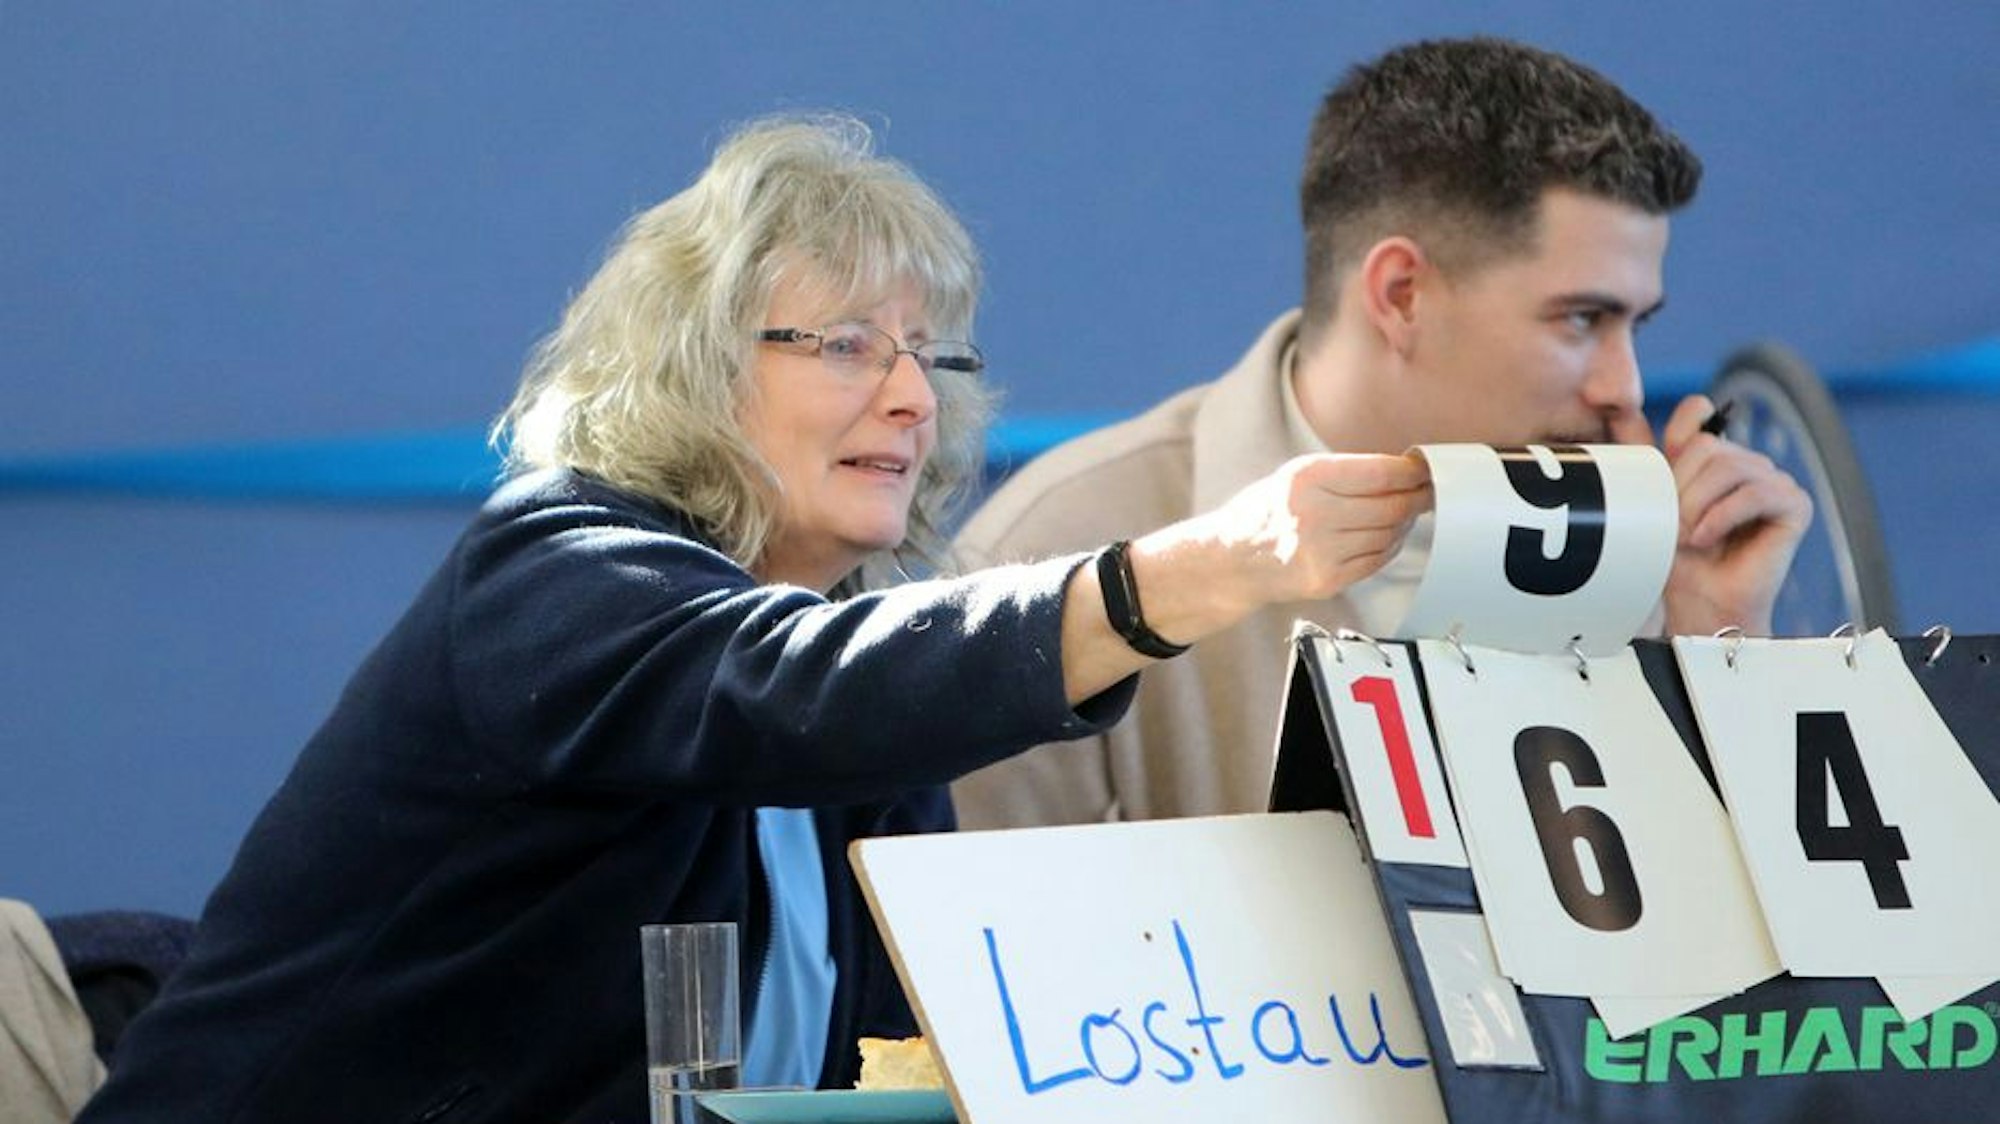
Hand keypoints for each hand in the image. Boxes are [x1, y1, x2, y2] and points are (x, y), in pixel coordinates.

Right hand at [1058, 453, 1429, 705]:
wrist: (1231, 560)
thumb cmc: (1268, 511)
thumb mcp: (1297, 476)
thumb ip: (1347, 474)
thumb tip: (1405, 473)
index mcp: (1307, 478)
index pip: (1380, 472)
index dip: (1412, 472)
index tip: (1427, 469)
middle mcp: (1314, 514)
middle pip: (1391, 506)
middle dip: (1417, 498)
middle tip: (1430, 492)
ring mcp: (1321, 551)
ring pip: (1388, 534)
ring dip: (1403, 523)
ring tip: (1404, 512)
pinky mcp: (1327, 580)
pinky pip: (1377, 560)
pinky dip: (1388, 546)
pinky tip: (1384, 536)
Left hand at [1653, 395, 1812, 634]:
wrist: (1696, 604)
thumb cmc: (1673, 559)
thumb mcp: (1651, 501)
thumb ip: (1644, 456)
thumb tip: (1621, 409)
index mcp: (1711, 459)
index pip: (1697, 413)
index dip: (1675, 434)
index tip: (1661, 476)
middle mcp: (1745, 464)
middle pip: (1707, 446)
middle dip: (1680, 489)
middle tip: (1670, 528)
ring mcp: (1773, 481)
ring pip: (1729, 467)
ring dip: (1697, 506)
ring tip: (1685, 537)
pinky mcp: (1794, 504)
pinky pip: (1756, 492)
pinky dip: (1723, 516)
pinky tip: (1705, 538)